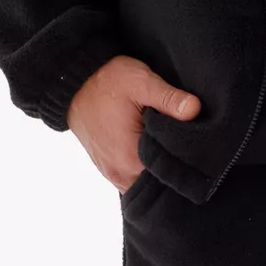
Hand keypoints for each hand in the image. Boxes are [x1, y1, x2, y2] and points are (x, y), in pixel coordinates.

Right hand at [67, 55, 200, 192]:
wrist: (71, 82)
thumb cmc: (106, 81)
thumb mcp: (140, 82)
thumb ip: (169, 98)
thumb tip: (195, 109)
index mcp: (132, 161)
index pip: (170, 176)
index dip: (185, 164)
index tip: (194, 149)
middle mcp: (121, 176)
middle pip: (158, 185)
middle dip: (171, 169)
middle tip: (183, 148)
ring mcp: (113, 176)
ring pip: (145, 184)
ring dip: (157, 172)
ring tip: (167, 150)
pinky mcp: (108, 171)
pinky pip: (133, 180)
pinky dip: (144, 170)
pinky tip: (152, 154)